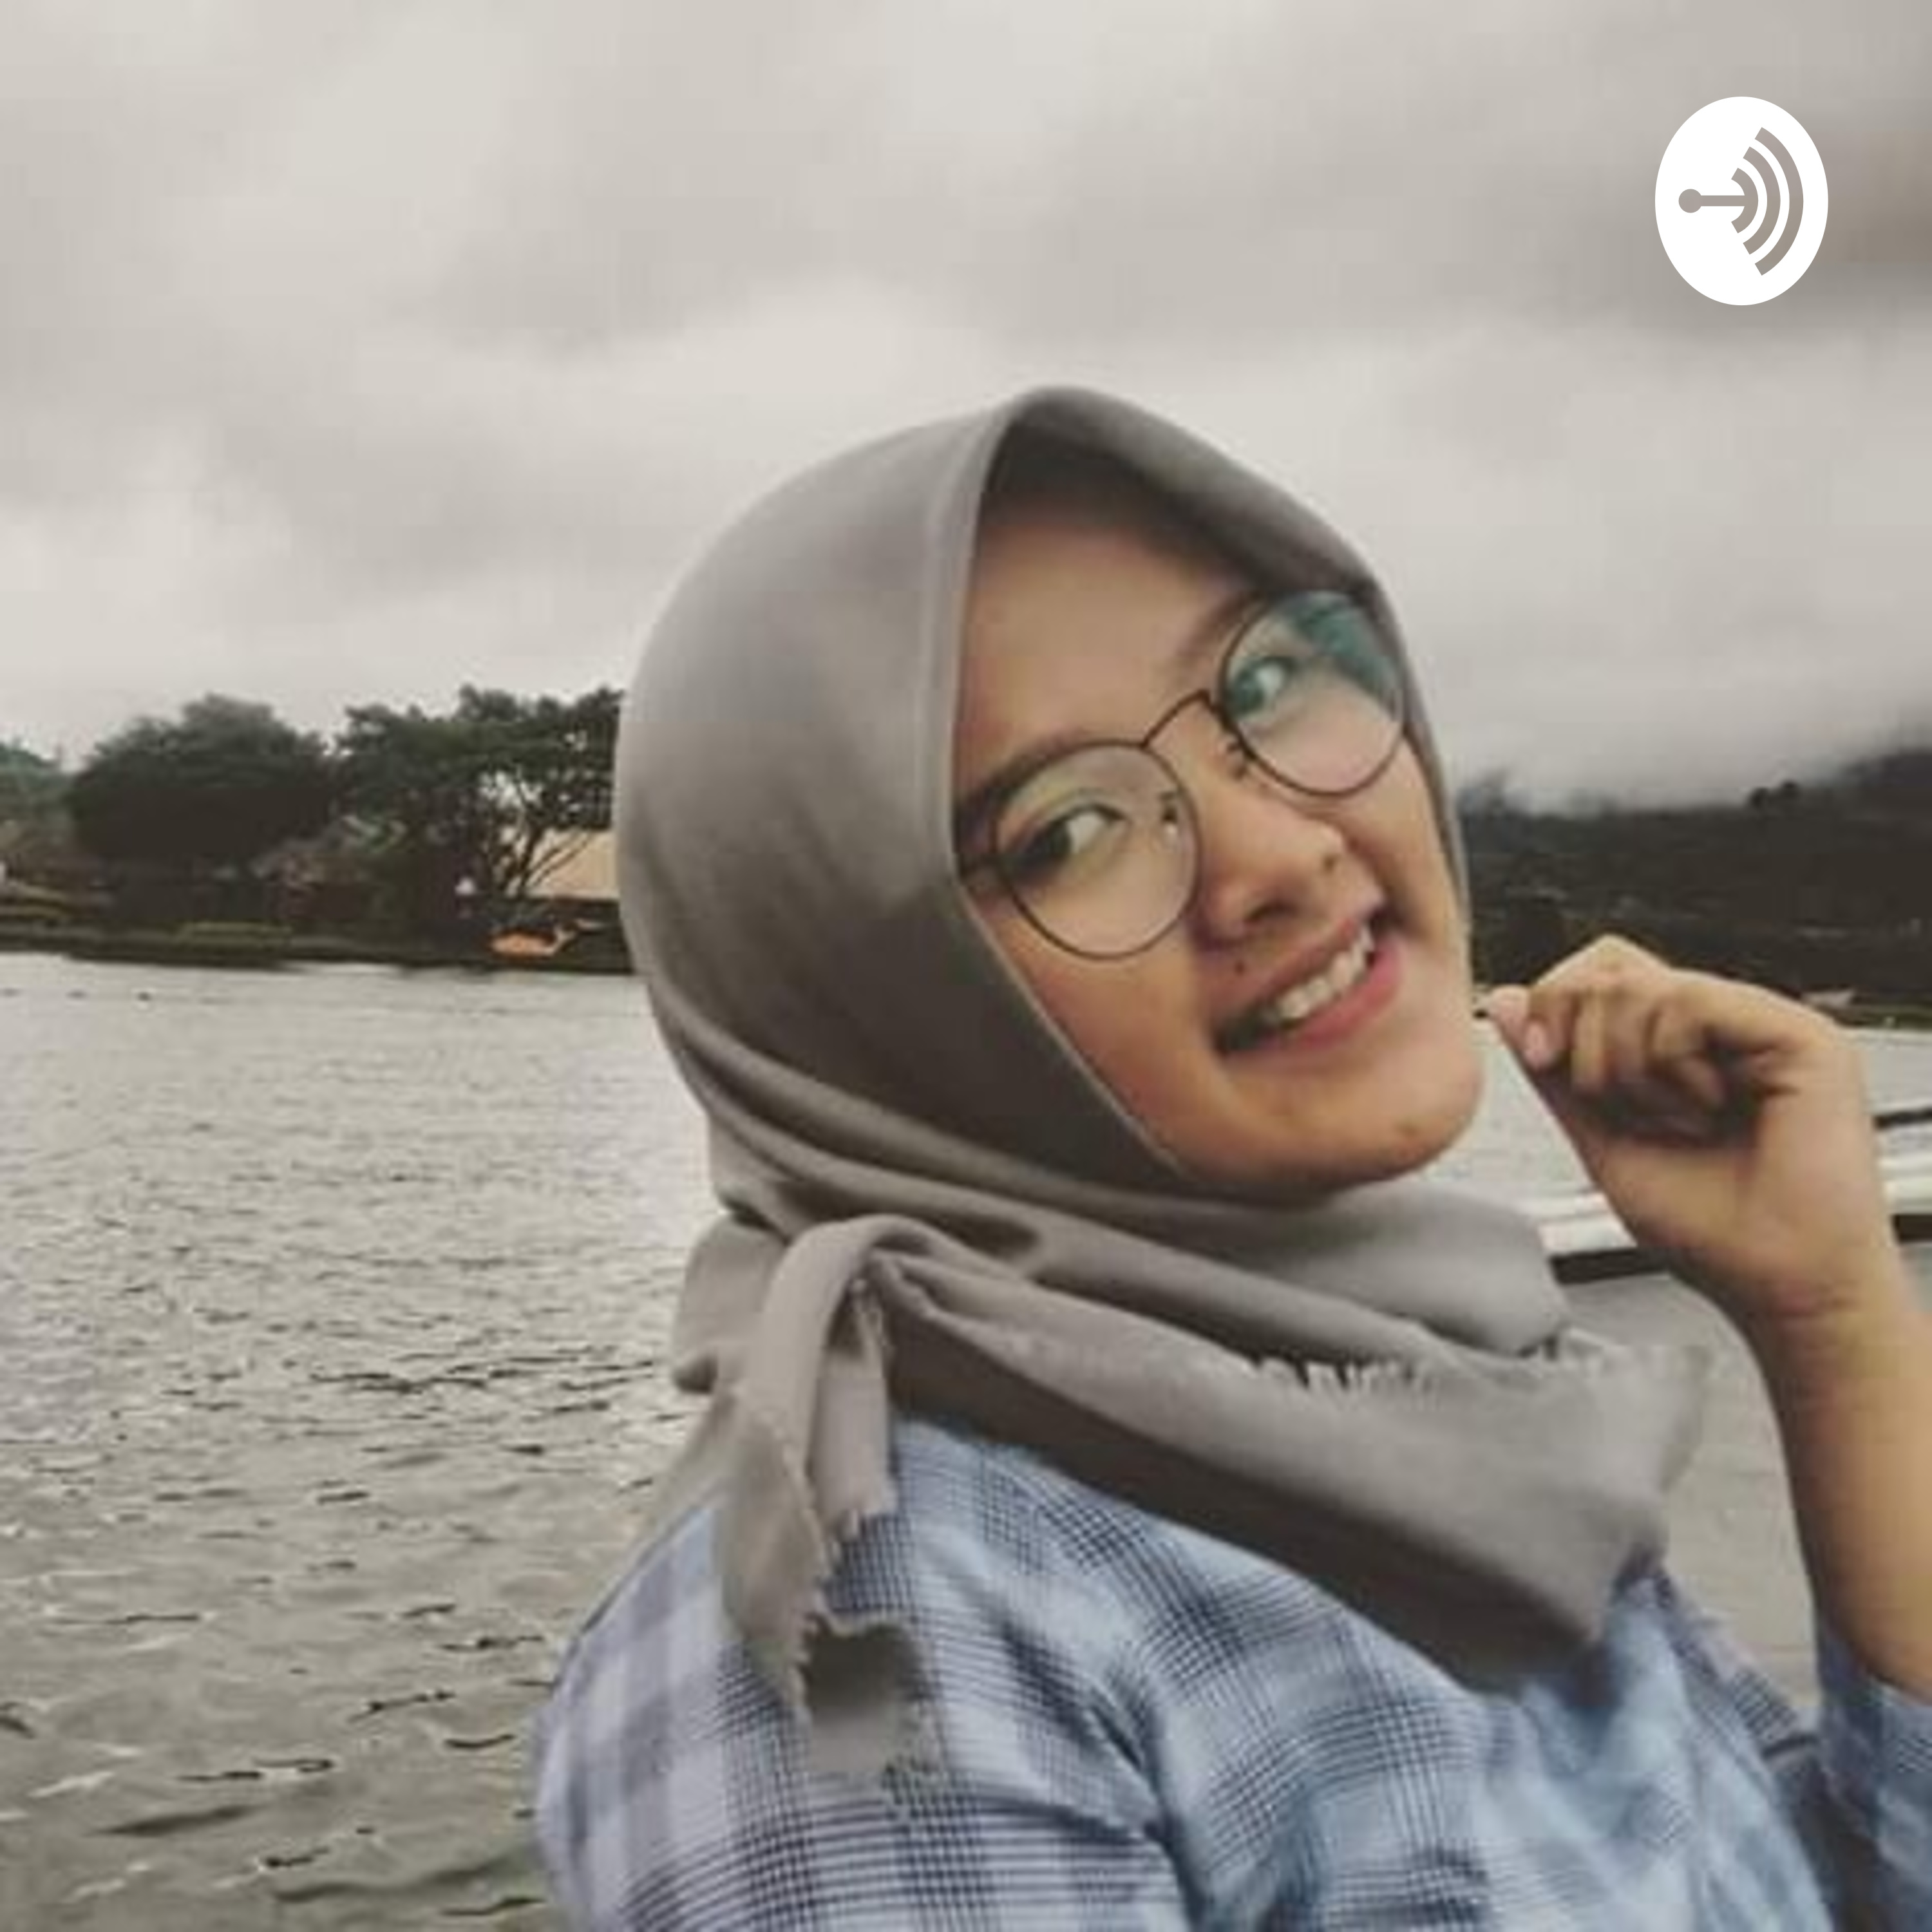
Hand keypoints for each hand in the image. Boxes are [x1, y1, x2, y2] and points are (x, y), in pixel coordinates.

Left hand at [1485, 937, 1903, 1339]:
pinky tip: (1710, 1111)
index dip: (1554, 1005)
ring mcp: (1762, 1023)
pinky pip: (1689, 1002)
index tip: (1544, 1059)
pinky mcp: (1799, 1033)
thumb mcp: (1604, 1141)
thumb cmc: (1711, 1233)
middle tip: (1623, 1108)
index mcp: (1681, 1045)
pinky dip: (1671, 1064)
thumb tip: (1509, 1002)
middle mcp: (1723, 1024)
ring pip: (1638, 984)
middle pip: (1607, 965)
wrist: (1781, 1288)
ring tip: (1681, 1122)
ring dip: (1628, 1069)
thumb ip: (1557, 1072)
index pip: (1599, 973)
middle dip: (1582, 1041)